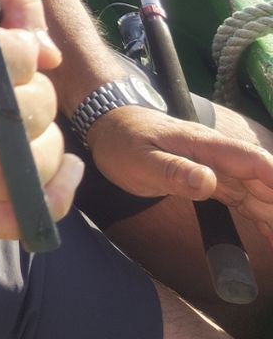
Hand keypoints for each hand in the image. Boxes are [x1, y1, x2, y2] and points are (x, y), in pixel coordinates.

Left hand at [86, 105, 272, 237]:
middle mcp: (217, 155)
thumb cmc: (121, 141)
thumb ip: (173, 171)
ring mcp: (215, 167)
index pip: (253, 162)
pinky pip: (243, 199)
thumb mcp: (140, 159)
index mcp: (204, 145)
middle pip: (264, 181)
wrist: (107, 126)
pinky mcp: (210, 179)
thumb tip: (209, 182)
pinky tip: (270, 237)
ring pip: (257, 192)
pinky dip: (260, 217)